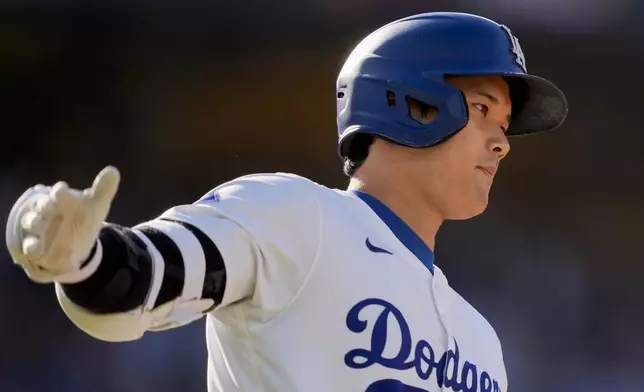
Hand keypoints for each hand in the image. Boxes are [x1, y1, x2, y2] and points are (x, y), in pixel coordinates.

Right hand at [6, 166, 119, 282]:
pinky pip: (29, 245)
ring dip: (34, 222)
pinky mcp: (34, 245)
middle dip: (44, 205)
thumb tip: (113, 171)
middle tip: (49, 206)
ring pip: (31, 221)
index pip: (60, 191)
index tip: (61, 192)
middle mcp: (47, 210)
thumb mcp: (96, 207)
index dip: (60, 192)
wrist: (74, 245)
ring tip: (39, 224)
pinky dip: (31, 246)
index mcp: (63, 198)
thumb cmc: (83, 220)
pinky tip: (35, 248)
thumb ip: (103, 190)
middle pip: (41, 204)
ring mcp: (38, 227)